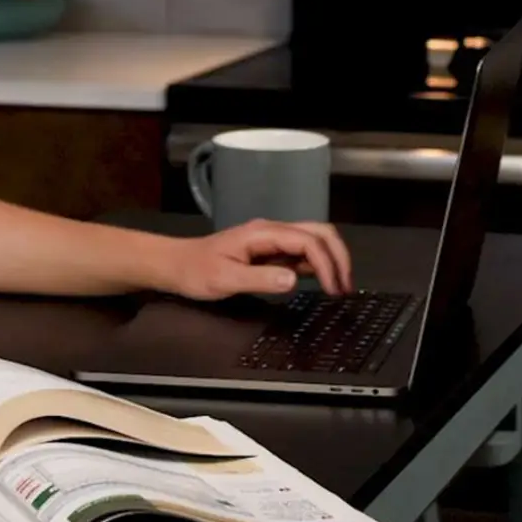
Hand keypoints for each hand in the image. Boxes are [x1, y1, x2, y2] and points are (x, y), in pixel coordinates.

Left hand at [169, 219, 353, 299]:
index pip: (307, 241)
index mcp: (262, 233)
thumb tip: (294, 280)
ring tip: (339, 286)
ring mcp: (271, 240)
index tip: (334, 289)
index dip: (326, 263)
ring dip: (330, 259)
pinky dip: (317, 264)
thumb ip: (260, 279)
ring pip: (313, 239)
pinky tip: (320, 282)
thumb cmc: (196, 271)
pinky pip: (301, 252)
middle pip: (318, 232)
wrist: (176, 265)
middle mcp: (271, 231)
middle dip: (338, 256)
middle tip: (345, 286)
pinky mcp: (269, 252)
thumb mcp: (225, 279)